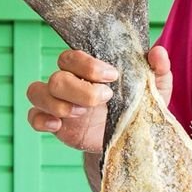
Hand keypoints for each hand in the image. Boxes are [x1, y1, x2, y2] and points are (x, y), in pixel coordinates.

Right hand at [25, 46, 172, 152]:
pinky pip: (33, 116)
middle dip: (79, 89)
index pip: (73, 56)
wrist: (130, 139)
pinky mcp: (55, 124)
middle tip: (105, 98)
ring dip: (59, 104)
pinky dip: (41, 119)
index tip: (112, 76)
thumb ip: (158, 70)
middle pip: (57, 76)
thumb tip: (158, 52)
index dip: (87, 64)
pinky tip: (59, 125)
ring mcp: (59, 102)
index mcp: (88, 69)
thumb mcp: (154, 90)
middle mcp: (69, 81)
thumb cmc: (139, 107)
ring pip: (38, 92)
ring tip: (84, 114)